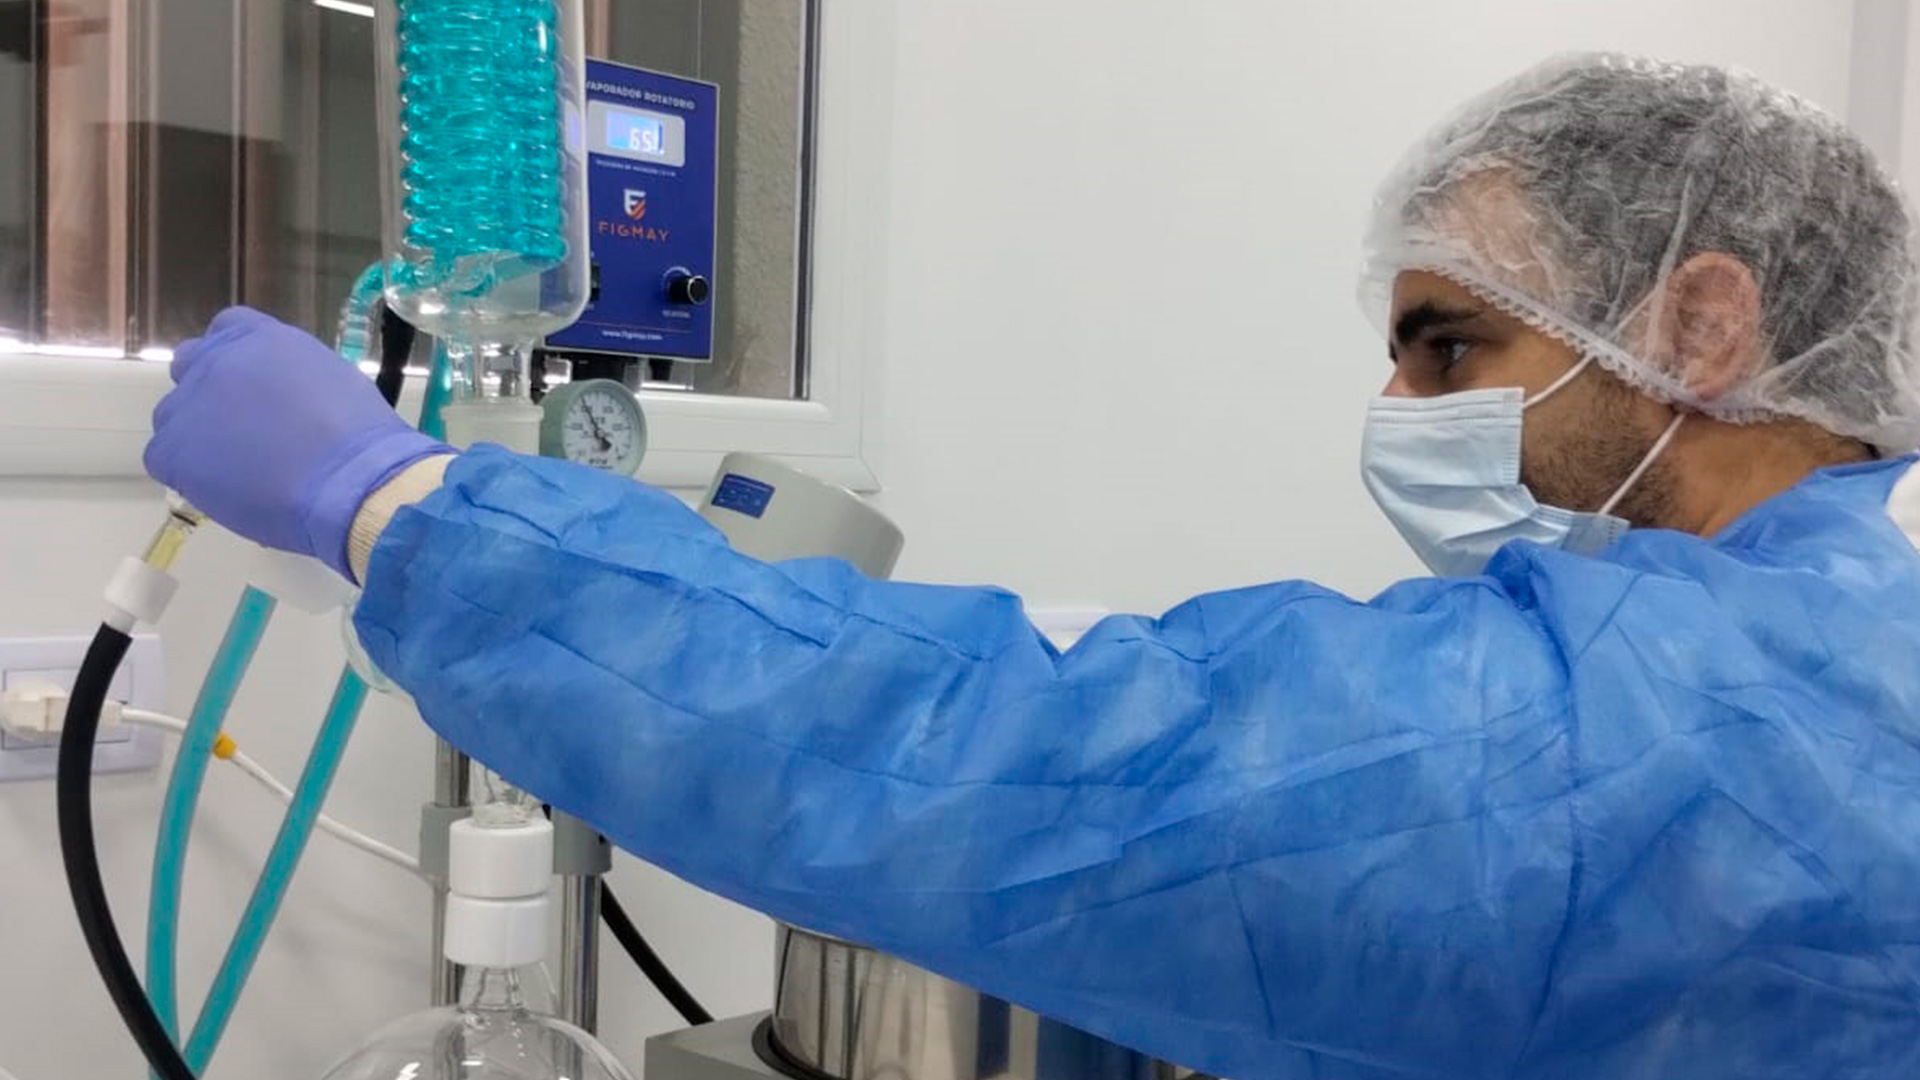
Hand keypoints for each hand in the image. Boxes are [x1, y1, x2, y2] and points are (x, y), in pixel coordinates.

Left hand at [144, 307, 449, 577]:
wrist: (350, 481)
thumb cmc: (360, 437)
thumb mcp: (332, 379)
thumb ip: (290, 376)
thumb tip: (278, 398)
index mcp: (260, 338)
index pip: (227, 328)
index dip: (236, 359)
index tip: (253, 387)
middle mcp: (217, 360)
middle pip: (190, 365)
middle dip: (209, 392)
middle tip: (242, 429)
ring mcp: (190, 404)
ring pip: (173, 415)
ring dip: (196, 434)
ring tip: (237, 467)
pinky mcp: (174, 449)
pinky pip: (162, 457)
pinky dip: (187, 473)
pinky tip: (224, 488)